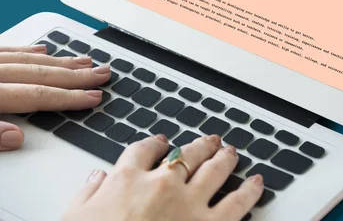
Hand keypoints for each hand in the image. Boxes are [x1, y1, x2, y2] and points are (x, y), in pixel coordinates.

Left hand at [0, 45, 111, 150]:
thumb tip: (16, 137)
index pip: (37, 96)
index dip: (68, 97)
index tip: (93, 97)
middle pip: (40, 74)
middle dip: (76, 76)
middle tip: (101, 74)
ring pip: (28, 60)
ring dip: (59, 62)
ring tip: (84, 62)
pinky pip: (7, 50)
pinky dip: (27, 51)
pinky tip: (43, 50)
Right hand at [64, 134, 263, 220]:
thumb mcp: (74, 218)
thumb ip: (87, 195)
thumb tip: (97, 178)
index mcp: (127, 179)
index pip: (144, 150)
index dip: (156, 143)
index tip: (162, 142)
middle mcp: (162, 184)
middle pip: (186, 154)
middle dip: (200, 145)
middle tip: (210, 141)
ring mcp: (189, 203)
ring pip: (214, 169)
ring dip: (225, 158)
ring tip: (231, 152)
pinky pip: (237, 203)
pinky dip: (250, 190)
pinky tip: (257, 182)